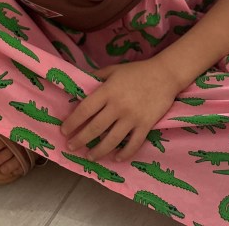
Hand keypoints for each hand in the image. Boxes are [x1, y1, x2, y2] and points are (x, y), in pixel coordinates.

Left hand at [61, 59, 180, 162]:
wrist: (165, 74)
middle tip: (71, 147)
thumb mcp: (113, 70)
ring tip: (90, 157)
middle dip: (81, 139)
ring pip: (112, 140)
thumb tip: (80, 85)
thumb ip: (96, 77)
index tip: (64, 131)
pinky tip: (116, 158)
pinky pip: (134, 143)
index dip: (73, 122)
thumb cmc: (137, 71)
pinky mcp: (146, 125)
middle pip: (95, 128)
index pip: (85, 110)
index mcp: (107, 91)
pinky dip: (124, 153)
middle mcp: (118, 106)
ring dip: (99, 151)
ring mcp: (132, 117)